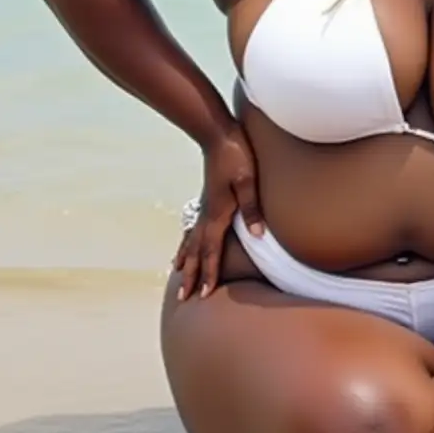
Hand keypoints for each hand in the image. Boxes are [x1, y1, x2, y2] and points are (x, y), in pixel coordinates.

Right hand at [173, 123, 262, 299]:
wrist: (218, 135)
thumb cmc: (236, 156)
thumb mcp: (248, 181)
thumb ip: (252, 208)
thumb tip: (256, 235)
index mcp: (217, 213)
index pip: (211, 250)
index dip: (209, 272)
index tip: (204, 293)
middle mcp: (207, 214)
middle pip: (196, 251)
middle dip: (191, 274)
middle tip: (183, 297)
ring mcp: (204, 207)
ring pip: (191, 240)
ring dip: (185, 260)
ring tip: (177, 275)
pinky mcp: (207, 199)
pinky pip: (193, 227)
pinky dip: (187, 241)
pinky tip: (185, 246)